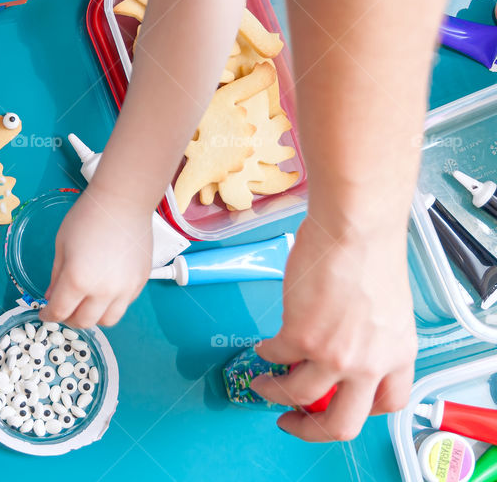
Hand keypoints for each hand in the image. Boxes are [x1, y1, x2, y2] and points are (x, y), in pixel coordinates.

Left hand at [39, 186, 152, 327]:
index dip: (48, 315)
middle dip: (69, 319)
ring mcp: (125, 289)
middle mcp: (103, 291)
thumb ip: (56, 275)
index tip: (45, 313)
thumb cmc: (89, 216)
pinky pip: (124, 304)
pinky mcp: (140, 283)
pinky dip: (111, 304)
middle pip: (83, 322)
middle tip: (63, 309)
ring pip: (107, 320)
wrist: (122, 202)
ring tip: (85, 303)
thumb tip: (51, 295)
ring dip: (93, 316)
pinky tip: (104, 289)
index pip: (59, 312)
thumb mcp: (61, 245)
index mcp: (77, 280)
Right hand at [250, 219, 415, 440]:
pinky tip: (263, 347)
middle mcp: (369, 364)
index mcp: (398, 355)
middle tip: (292, 421)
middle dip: (310, 430)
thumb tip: (341, 348)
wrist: (354, 230)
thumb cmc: (369, 253)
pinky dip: (264, 356)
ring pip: (297, 396)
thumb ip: (369, 338)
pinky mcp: (300, 338)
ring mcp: (334, 355)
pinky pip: (275, 358)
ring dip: (274, 392)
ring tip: (264, 383)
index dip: (359, 409)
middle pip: (342, 424)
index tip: (338, 404)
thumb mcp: (386, 310)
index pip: (388, 403)